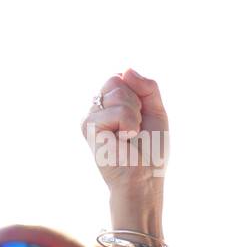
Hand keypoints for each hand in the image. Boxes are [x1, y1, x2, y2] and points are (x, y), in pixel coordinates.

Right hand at [81, 69, 168, 197]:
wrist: (145, 177)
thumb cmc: (151, 149)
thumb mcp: (157, 111)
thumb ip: (147, 87)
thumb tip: (127, 69)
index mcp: (112, 102)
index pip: (123, 76)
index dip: (139, 93)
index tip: (142, 115)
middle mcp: (98, 106)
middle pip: (116, 79)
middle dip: (136, 102)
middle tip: (136, 127)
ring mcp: (91, 115)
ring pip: (117, 92)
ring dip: (134, 115)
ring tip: (129, 135)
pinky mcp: (88, 126)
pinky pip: (116, 110)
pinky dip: (129, 124)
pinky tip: (123, 140)